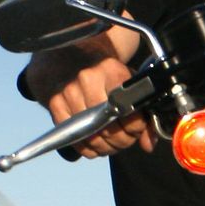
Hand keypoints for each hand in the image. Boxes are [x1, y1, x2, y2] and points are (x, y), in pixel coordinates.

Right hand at [41, 53, 157, 157]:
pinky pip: (75, 139)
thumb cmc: (105, 73)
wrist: (72, 57)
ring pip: (92, 137)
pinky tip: (95, 142)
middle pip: (109, 128)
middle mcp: (88, 79)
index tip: (137, 129)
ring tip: (111, 142)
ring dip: (106, 147)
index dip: (136, 127)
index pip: (128, 110)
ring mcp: (69, 92)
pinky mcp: (56, 104)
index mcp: (111, 71)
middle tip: (125, 139)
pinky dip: (88, 148)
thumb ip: (144, 113)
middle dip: (122, 141)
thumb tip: (148, 145)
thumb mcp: (128, 83)